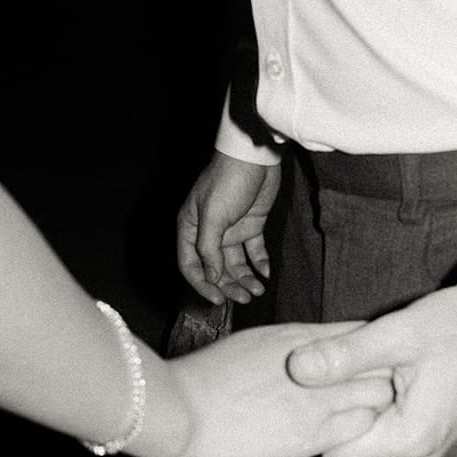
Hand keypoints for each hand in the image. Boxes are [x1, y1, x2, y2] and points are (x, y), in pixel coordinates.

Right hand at [162, 322, 393, 456]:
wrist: (179, 411)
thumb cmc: (206, 378)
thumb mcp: (254, 344)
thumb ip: (293, 348)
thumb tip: (312, 355)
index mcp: (301, 336)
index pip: (365, 333)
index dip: (374, 351)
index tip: (370, 365)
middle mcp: (319, 364)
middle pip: (384, 362)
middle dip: (384, 376)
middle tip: (377, 392)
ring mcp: (320, 399)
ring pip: (380, 397)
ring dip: (376, 406)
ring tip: (364, 416)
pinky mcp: (314, 435)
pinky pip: (363, 429)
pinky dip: (363, 432)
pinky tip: (349, 437)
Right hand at [177, 152, 281, 305]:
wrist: (254, 157)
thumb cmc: (227, 181)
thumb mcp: (213, 215)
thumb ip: (209, 248)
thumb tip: (211, 277)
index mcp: (191, 228)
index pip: (190, 265)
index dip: (203, 284)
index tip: (218, 300)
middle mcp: (208, 233)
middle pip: (216, 269)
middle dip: (230, 286)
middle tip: (246, 298)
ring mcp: (231, 230)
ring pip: (236, 264)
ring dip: (246, 278)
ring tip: (258, 290)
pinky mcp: (251, 225)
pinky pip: (254, 251)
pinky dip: (260, 263)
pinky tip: (266, 273)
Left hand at [288, 287, 456, 456]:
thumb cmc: (456, 328)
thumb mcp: (397, 335)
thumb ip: (345, 356)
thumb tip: (296, 369)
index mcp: (410, 439)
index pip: (335, 451)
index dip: (327, 416)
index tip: (336, 380)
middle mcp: (419, 456)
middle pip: (351, 448)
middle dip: (346, 411)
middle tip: (362, 368)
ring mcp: (426, 452)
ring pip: (368, 441)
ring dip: (365, 408)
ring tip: (382, 370)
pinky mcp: (429, 441)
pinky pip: (387, 434)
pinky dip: (382, 409)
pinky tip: (393, 378)